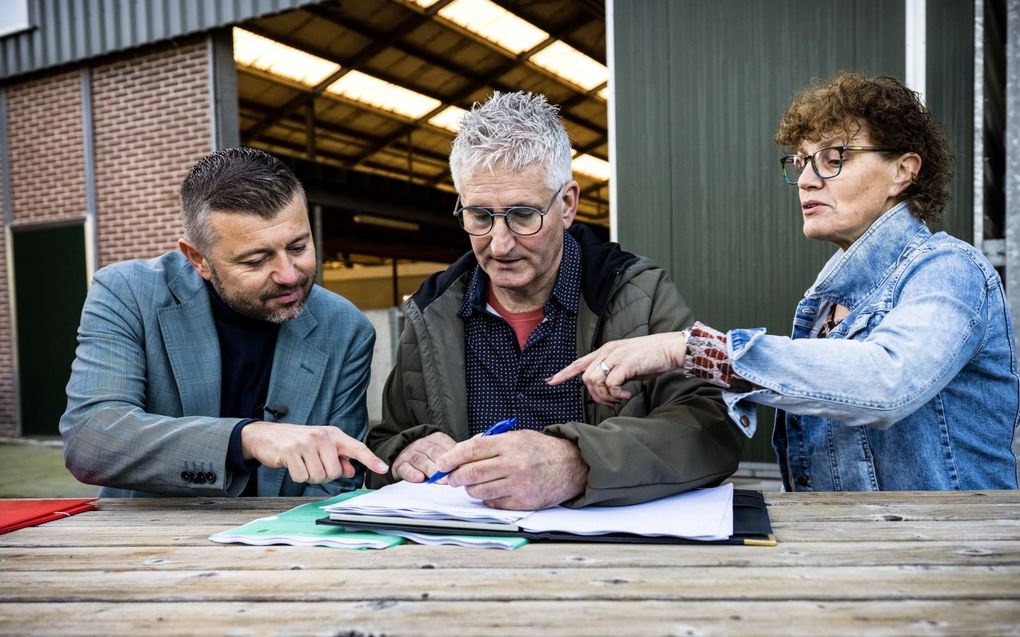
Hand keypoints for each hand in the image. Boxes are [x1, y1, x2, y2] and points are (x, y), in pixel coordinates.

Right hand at [241, 422, 387, 483]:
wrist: (266, 436)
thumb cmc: (297, 442)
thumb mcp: (320, 446)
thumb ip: (338, 458)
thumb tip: (352, 471)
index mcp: (333, 434)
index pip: (356, 447)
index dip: (371, 459)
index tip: (384, 468)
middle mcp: (322, 437)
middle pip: (335, 472)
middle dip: (325, 476)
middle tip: (314, 466)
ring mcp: (306, 444)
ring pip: (319, 476)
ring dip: (310, 477)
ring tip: (303, 464)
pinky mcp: (290, 452)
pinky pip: (302, 477)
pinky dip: (298, 477)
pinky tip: (293, 465)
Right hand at [390, 432, 457, 482]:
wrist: (401, 451)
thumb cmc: (428, 454)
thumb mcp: (441, 449)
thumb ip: (454, 455)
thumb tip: (470, 463)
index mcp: (436, 439)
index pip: (447, 445)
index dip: (455, 457)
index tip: (463, 467)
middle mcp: (422, 444)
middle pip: (434, 453)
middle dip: (444, 465)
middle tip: (452, 476)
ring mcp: (410, 453)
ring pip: (421, 461)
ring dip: (431, 470)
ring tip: (439, 480)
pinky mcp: (400, 464)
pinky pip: (405, 468)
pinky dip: (412, 474)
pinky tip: (419, 478)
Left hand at [435, 430, 587, 509]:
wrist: (573, 466)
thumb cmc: (542, 450)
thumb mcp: (517, 436)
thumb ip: (491, 443)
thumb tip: (462, 453)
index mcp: (510, 444)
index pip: (472, 450)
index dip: (451, 457)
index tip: (441, 464)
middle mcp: (513, 464)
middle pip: (471, 473)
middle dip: (454, 476)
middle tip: (450, 478)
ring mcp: (518, 485)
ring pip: (479, 491)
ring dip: (469, 489)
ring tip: (470, 484)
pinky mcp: (523, 502)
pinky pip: (493, 503)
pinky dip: (487, 498)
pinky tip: (491, 491)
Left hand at [546, 332, 687, 405]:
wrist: (669, 349)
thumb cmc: (651, 358)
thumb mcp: (627, 364)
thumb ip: (614, 372)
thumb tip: (606, 388)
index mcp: (606, 350)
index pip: (579, 362)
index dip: (564, 373)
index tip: (550, 382)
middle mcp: (607, 351)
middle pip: (585, 377)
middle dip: (595, 395)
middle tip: (611, 402)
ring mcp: (616, 356)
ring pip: (594, 381)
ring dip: (605, 396)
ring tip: (619, 398)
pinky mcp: (625, 363)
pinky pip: (610, 384)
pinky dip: (617, 394)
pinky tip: (627, 395)